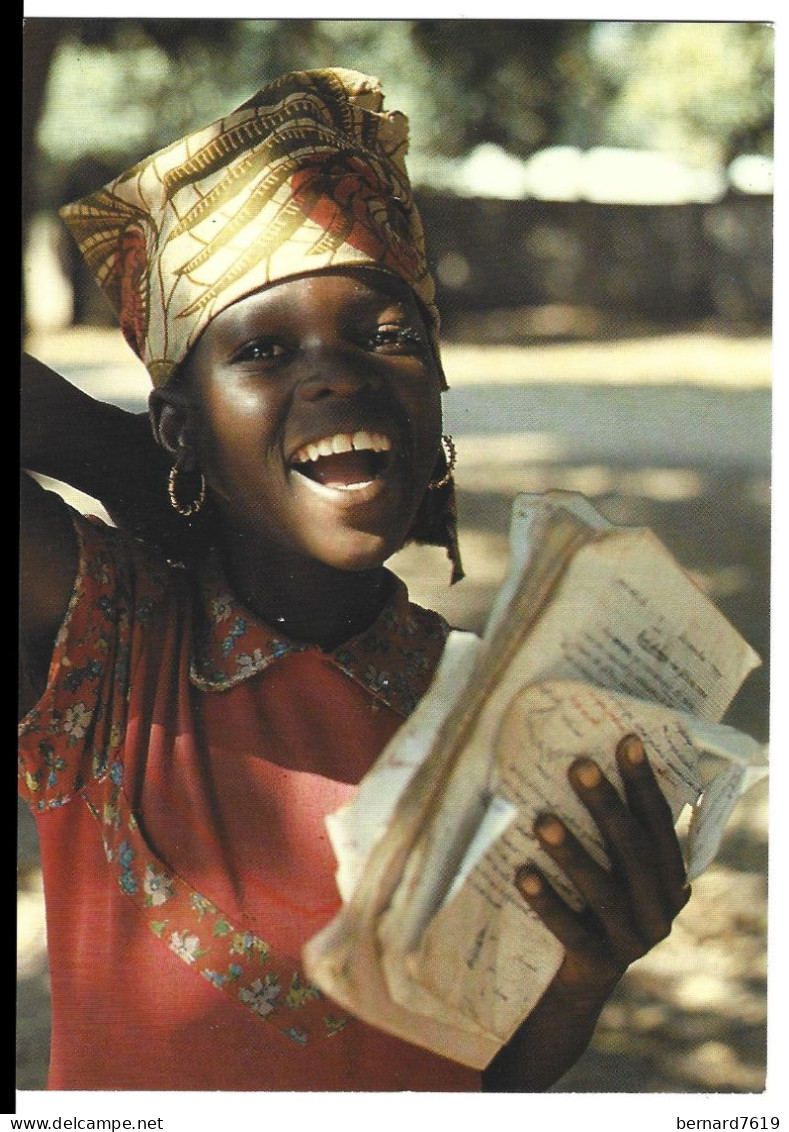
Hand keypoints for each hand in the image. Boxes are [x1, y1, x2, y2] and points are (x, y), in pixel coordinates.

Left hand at [515, 734, 690, 1002]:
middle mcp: (660, 910)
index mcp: (670, 879)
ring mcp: (634, 942)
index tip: (626, 741)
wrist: (577, 980)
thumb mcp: (608, 867)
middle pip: (634, 852)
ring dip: (573, 853)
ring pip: (605, 891)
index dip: (643, 783)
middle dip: (606, 806)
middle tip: (578, 766)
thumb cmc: (591, 902)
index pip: (659, 824)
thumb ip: (607, 832)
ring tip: (542, 820)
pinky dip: (547, 901)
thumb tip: (576, 759)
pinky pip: (572, 930)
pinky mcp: (599, 965)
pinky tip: (522, 873)